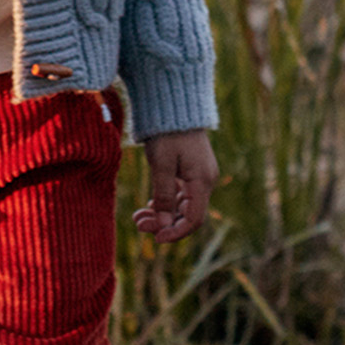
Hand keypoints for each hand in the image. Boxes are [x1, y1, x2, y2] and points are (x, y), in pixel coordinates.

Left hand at [133, 129, 217, 244]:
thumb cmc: (167, 132)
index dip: (175, 232)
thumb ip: (164, 195)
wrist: (174, 105)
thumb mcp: (161, 164)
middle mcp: (205, 180)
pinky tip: (150, 205)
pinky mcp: (191, 170)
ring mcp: (199, 175)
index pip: (193, 219)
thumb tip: (163, 225)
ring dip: (162, 214)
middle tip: (138, 224)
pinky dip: (165, 202)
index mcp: (202, 181)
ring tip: (138, 217)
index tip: (155, 239)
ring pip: (183, 205)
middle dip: (164, 224)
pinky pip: (181, 194)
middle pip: (187, 214)